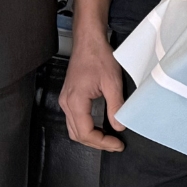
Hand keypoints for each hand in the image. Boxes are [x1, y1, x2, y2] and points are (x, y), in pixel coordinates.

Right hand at [60, 27, 126, 151]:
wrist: (89, 41)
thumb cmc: (98, 56)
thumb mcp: (112, 82)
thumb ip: (116, 106)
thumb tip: (119, 127)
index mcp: (75, 101)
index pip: (86, 132)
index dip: (102, 142)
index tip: (117, 144)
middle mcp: (66, 103)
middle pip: (78, 134)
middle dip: (97, 143)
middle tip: (115, 145)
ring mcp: (66, 100)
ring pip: (75, 129)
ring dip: (91, 137)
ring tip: (109, 139)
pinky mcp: (69, 97)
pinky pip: (75, 119)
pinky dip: (87, 127)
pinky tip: (100, 126)